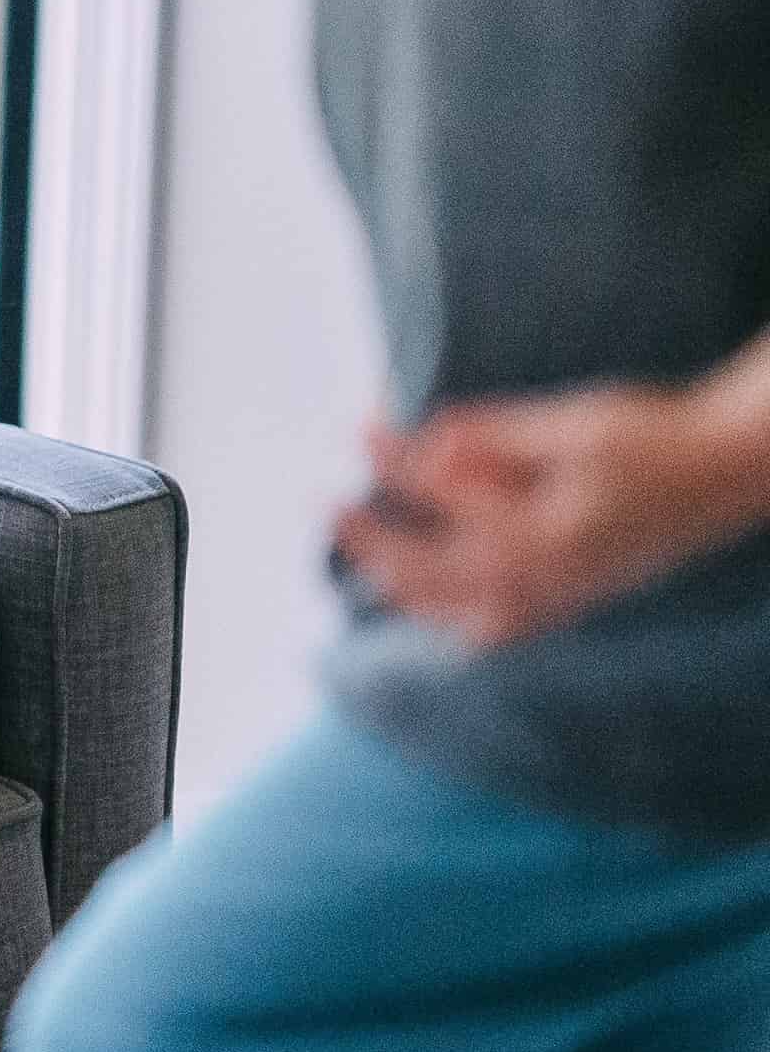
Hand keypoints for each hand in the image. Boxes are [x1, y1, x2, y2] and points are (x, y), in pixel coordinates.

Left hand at [334, 384, 766, 648]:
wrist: (730, 471)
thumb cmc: (653, 436)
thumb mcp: (570, 422)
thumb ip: (493, 436)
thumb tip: (425, 439)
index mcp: (543, 534)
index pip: (441, 497)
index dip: (393, 459)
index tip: (359, 427)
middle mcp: (549, 579)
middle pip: (431, 572)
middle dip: (370, 539)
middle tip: (323, 505)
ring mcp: (565, 598)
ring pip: (460, 613)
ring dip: (404, 586)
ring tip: (360, 553)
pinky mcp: (579, 600)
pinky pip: (499, 629)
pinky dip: (453, 616)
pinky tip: (427, 600)